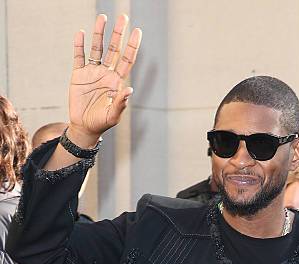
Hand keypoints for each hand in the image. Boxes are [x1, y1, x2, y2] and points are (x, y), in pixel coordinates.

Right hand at [68, 14, 141, 144]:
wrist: (84, 127)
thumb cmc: (101, 123)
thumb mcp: (113, 116)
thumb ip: (120, 103)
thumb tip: (129, 91)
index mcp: (117, 81)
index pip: (127, 60)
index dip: (132, 46)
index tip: (137, 31)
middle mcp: (106, 73)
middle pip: (114, 49)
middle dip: (119, 34)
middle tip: (123, 17)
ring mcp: (92, 73)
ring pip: (97, 48)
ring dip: (99, 34)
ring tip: (102, 17)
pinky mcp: (78, 75)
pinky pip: (79, 57)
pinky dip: (79, 46)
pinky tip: (80, 34)